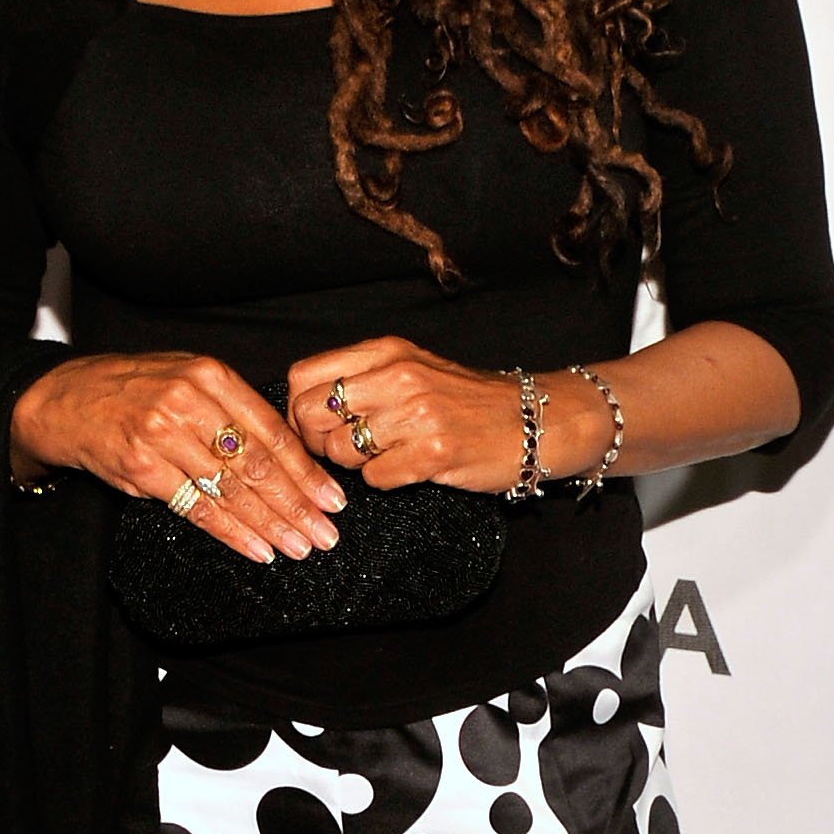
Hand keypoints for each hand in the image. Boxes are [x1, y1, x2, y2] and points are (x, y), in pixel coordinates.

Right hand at [12, 352, 344, 562]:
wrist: (63, 400)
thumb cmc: (132, 391)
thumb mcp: (187, 380)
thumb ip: (233, 409)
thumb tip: (289, 454)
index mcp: (211, 376)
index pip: (272, 431)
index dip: (306, 470)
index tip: (332, 498)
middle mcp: (189, 402)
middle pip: (258, 464)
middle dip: (297, 505)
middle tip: (325, 533)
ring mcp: (163, 435)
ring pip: (231, 490)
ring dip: (271, 525)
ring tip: (299, 547)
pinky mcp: (140, 467)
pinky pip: (197, 508)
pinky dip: (232, 533)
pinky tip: (257, 549)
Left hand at [286, 337, 603, 489]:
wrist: (537, 419)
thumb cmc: (469, 400)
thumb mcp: (413, 368)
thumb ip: (363, 377)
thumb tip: (302, 404)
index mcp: (387, 352)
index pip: (304, 377)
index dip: (296, 410)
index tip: (314, 427)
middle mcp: (398, 377)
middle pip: (311, 416)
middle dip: (317, 442)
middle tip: (342, 450)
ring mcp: (417, 415)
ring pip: (340, 451)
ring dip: (354, 464)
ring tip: (386, 456)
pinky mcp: (434, 453)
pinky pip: (375, 479)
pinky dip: (384, 481)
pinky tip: (409, 469)